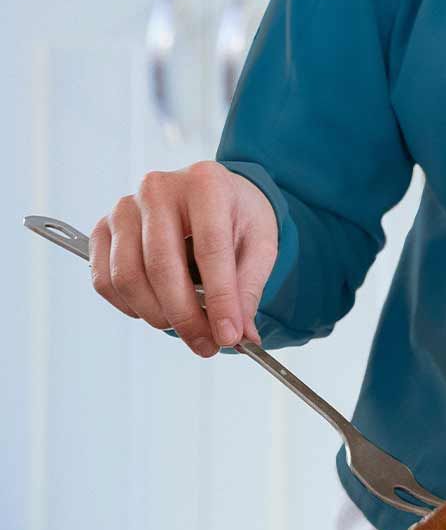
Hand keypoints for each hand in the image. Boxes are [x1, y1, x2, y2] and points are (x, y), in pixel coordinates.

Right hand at [89, 160, 277, 356]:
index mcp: (206, 184)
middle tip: (206, 345)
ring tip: (186, 329)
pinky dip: (130, 307)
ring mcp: (124, 208)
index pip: (211, 249)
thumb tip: (240, 336)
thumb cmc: (236, 215)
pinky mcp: (102, 229)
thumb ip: (247, 289)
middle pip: (162, 267)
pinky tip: (157, 311)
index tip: (228, 335)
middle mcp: (158, 189)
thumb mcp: (259, 244)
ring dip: (157, 316)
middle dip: (186, 317)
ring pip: (128, 278)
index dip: (220, 299)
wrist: (213, 193)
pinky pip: (105, 280)